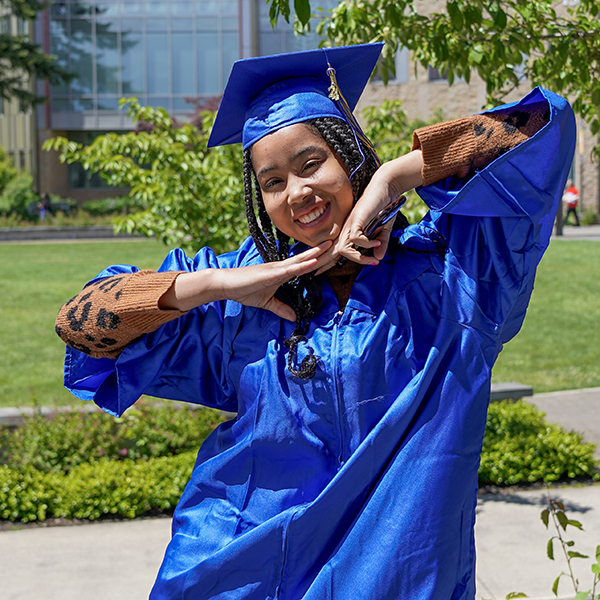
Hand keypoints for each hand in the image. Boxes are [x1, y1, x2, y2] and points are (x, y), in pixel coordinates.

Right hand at [163, 241, 332, 320]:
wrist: (226, 285)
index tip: (331, 254)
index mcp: (282, 273)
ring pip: (301, 260)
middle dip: (322, 252)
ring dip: (316, 253)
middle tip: (337, 242)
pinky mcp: (271, 273)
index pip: (304, 265)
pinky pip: (291, 269)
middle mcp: (281, 267)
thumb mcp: (267, 303)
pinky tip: (313, 260)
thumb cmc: (244, 290)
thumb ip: (281, 309)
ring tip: (330, 245)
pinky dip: (303, 265)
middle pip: (306, 258)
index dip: (318, 260)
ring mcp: (277, 268)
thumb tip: (294, 318)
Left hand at [318, 150, 423, 272]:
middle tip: (316, 274)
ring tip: (371, 261)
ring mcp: (351, 224)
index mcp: (349, 231)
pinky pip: (356, 239)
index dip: (326, 261)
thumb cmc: (383, 206)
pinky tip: (377, 242)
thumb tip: (378, 258)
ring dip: (358, 258)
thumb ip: (380, 245)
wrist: (385, 187)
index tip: (318, 271)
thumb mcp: (383, 230)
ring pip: (343, 249)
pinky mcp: (357, 219)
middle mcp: (347, 229)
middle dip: (323, 263)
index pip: (334, 249)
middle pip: (331, 250)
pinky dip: (367, 244)